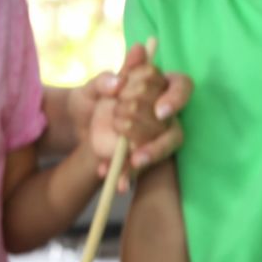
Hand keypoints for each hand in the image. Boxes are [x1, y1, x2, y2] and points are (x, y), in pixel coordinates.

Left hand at [87, 44, 192, 189]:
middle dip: (143, 119)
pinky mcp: (144, 155)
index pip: (181, 87)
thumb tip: (118, 82)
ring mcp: (157, 135)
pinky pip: (144, 167)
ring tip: (127, 153)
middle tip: (118, 116)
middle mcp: (163, 110)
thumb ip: (103, 81)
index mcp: (157, 84)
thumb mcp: (91, 88)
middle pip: (170, 118)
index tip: (160, 112)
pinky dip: (129, 174)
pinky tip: (117, 179)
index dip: (174, 100)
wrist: (79, 124)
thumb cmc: (92, 98)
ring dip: (146, 149)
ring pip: (166, 144)